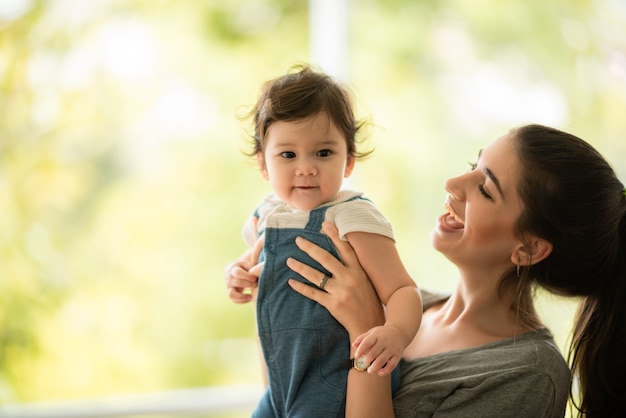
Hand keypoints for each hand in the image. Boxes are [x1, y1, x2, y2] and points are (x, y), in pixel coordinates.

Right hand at [225, 232, 264, 303]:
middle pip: (233, 281)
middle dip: (246, 283)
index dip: (247, 275)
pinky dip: (240, 299)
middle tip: (256, 282)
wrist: (252, 273)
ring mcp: (229, 284)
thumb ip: (256, 236)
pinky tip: (250, 297)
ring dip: (242, 291)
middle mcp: (228, 274)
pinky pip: (231, 298)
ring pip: (231, 291)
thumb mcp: (256, 251)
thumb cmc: (255, 261)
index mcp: (234, 264)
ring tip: (252, 289)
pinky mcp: (231, 293)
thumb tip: (255, 217)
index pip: (236, 271)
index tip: (255, 276)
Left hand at [286, 221, 384, 338]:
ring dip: (301, 267)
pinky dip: (301, 287)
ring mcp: (341, 292)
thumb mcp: (365, 281)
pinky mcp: (333, 305)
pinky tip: (291, 282)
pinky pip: (313, 293)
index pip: (345, 248)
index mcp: (358, 271)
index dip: (334, 235)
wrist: (370, 325)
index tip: (324, 224)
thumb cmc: (367, 301)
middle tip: (298, 240)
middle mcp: (350, 279)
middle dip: (310, 248)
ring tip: (289, 261)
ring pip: (316, 276)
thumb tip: (341, 252)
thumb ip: (354, 268)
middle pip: (326, 258)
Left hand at [353, 325, 404, 376]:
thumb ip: (362, 338)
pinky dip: (386, 370)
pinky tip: (380, 373)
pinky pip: (392, 364)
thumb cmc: (382, 334)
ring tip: (369, 371)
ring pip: (383, 359)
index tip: (356, 356)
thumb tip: (353, 345)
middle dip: (368, 358)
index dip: (361, 349)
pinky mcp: (398, 355)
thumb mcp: (372, 332)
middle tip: (364, 363)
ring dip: (375, 366)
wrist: (400, 332)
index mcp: (376, 335)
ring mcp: (392, 349)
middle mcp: (384, 341)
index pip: (368, 341)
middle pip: (375, 351)